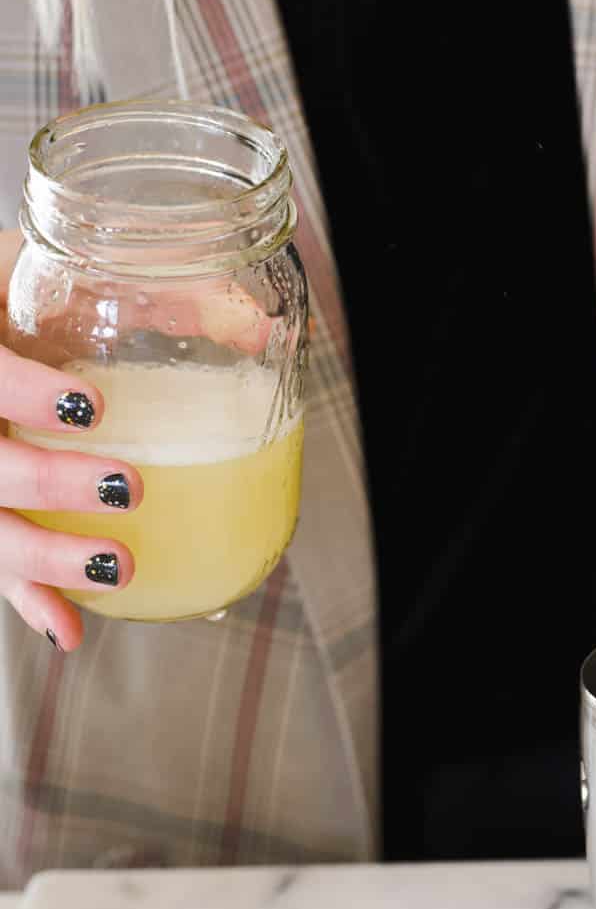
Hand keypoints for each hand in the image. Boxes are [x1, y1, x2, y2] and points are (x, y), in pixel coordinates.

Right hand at [0, 230, 138, 649]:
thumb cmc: (25, 296)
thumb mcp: (76, 279)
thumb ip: (165, 300)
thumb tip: (259, 331)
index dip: (22, 394)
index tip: (89, 407)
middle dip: (50, 483)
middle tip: (128, 487)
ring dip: (44, 561)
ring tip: (116, 567)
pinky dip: (30, 599)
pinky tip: (70, 629)